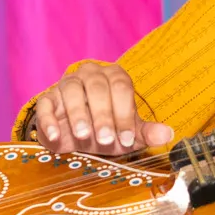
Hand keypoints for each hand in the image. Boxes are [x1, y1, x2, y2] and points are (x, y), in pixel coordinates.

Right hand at [31, 60, 175, 155]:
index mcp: (116, 78)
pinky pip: (46, 103)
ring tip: (83, 136)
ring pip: (71, 90)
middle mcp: (91, 75)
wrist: (78, 137)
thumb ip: (146, 133)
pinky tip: (55, 136)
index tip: (126, 139)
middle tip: (105, 139)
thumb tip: (168, 134)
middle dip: (102, 115)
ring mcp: (67, 84)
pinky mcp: (48, 99)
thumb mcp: (129, 134)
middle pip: (97, 88)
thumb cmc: (108, 130)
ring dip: (78, 114)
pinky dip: (49, 119)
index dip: (124, 114)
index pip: (122, 89)